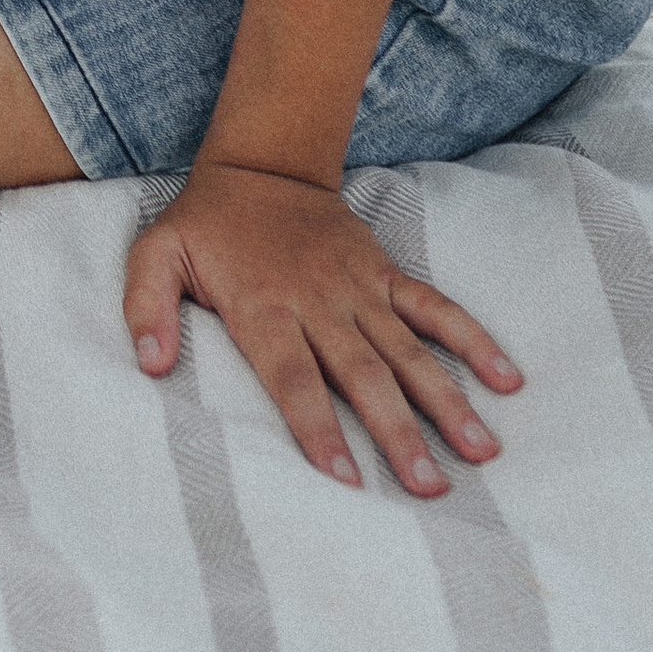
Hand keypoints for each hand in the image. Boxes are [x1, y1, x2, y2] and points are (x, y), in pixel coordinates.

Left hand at [124, 158, 522, 493]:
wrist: (260, 163)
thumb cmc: (204, 224)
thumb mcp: (156, 254)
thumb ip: (146, 306)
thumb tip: (148, 364)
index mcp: (262, 306)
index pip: (293, 378)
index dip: (317, 427)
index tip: (345, 478)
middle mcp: (318, 302)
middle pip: (362, 375)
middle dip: (397, 432)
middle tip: (428, 487)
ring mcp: (358, 287)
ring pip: (408, 350)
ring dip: (446, 400)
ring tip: (481, 451)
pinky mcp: (384, 272)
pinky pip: (434, 307)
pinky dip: (472, 339)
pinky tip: (507, 380)